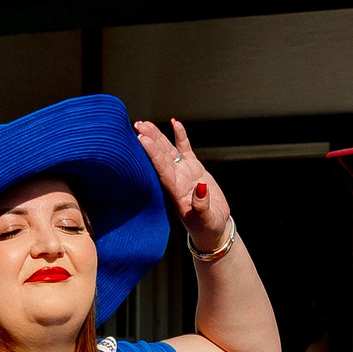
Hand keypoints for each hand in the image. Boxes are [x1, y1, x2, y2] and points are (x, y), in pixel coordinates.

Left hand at [135, 117, 229, 255]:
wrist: (213, 228)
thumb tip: (200, 187)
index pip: (161, 169)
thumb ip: (201, 205)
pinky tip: (175, 123)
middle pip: (161, 157)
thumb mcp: (206, 219)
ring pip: (168, 150)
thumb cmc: (207, 227)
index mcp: (176, 192)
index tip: (142, 140)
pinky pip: (185, 149)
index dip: (152, 154)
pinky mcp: (193, 168)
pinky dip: (180, 136)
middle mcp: (176, 180)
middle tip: (139, 125)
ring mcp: (183, 172)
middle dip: (150, 140)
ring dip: (158, 136)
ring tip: (146, 123)